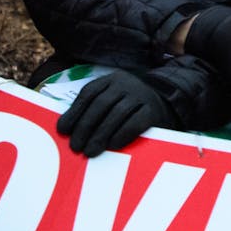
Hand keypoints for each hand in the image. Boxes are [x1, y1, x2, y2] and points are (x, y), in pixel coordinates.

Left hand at [56, 70, 175, 157]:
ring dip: (101, 134)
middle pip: (101, 104)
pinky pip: (135, 123)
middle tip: (76, 147)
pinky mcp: (153, 110)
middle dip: (85, 127)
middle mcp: (126, 83)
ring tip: (90, 151)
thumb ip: (92, 109)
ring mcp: (141, 95)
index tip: (63, 131)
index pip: (89, 93)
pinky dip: (122, 135)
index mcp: (111, 79)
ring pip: (117, 114)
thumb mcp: (112, 99)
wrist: (167, 103)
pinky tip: (112, 146)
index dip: (74, 112)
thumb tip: (66, 130)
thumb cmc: (130, 106)